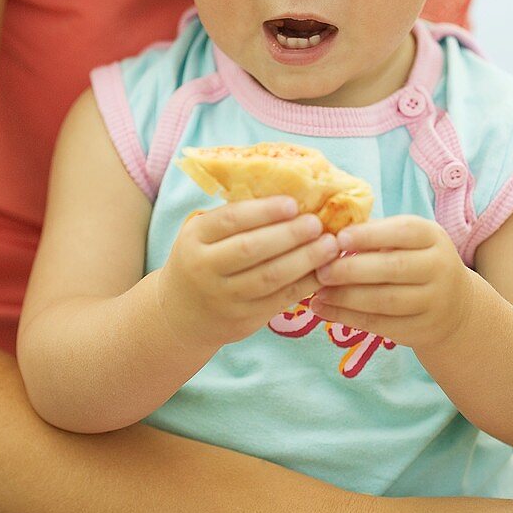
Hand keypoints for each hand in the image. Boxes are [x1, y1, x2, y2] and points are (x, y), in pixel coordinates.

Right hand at [157, 197, 339, 348]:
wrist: (182, 313)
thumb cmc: (203, 259)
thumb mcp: (204, 235)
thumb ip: (237, 219)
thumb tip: (291, 193)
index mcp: (195, 237)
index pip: (231, 220)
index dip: (264, 211)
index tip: (293, 203)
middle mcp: (204, 268)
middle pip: (251, 249)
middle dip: (289, 235)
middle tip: (317, 223)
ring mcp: (223, 297)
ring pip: (269, 277)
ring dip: (304, 260)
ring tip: (329, 245)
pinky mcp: (243, 319)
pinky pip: (280, 300)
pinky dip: (305, 285)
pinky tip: (324, 270)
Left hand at [311, 215, 472, 349]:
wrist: (454, 305)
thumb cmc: (415, 260)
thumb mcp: (406, 240)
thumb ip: (375, 234)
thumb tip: (328, 234)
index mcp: (432, 237)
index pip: (403, 232)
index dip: (369, 235)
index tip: (338, 239)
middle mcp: (439, 268)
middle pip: (394, 268)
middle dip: (352, 270)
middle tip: (321, 270)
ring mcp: (433, 301)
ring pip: (385, 300)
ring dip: (345, 297)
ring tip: (317, 292)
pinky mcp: (420, 329)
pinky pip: (380, 324)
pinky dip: (347, 317)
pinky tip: (324, 309)